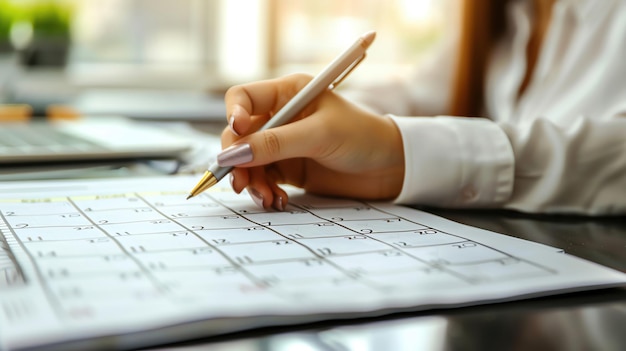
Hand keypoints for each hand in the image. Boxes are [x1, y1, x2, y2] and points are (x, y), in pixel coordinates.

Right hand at [220, 73, 404, 209]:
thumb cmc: (363, 137)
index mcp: (288, 93)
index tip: (236, 137)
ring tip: (267, 198)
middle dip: (237, 159)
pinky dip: (266, 191)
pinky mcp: (290, 168)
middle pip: (240, 135)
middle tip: (239, 182)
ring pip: (249, 161)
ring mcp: (284, 143)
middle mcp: (282, 116)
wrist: (391, 167)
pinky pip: (264, 179)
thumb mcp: (320, 135)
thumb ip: (276, 144)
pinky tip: (278, 201)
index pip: (242, 98)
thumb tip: (233, 154)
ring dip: (252, 181)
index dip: (232, 116)